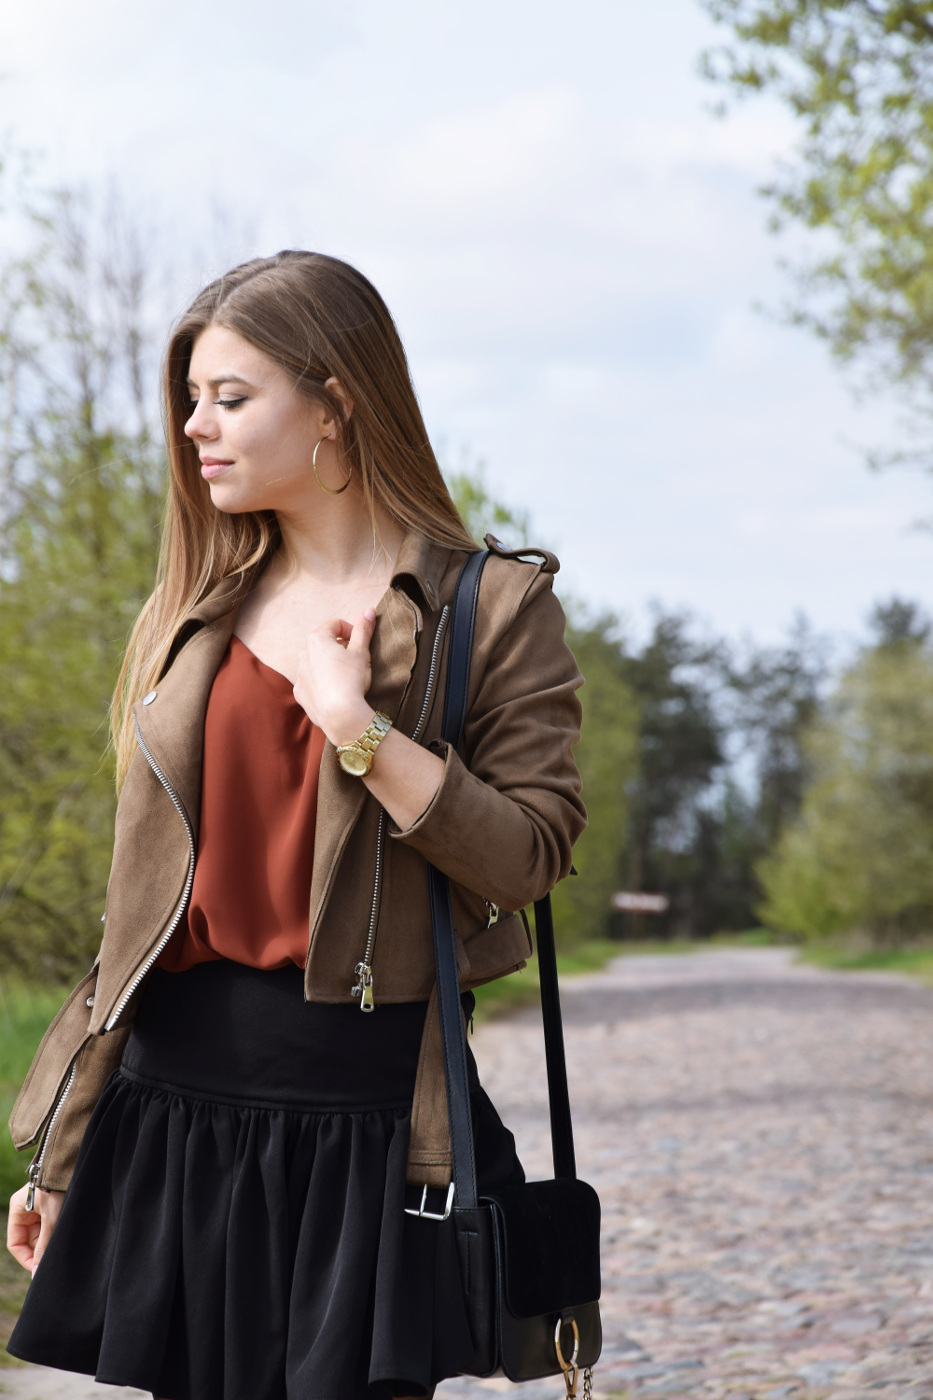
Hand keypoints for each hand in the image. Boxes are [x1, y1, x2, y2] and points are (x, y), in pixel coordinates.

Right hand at [7, 1182, 64, 1273]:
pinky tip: (66, 1236)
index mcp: (18, 1209)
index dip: (26, 1259)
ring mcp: (40, 1208)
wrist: (76, 1164)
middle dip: (41, 1250)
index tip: (39, 1269)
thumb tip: (37, 1274)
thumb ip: (43, 1246)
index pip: (16, 1244)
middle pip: (30, 1241)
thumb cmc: (59, 1188)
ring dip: (51, 1241)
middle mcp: (27, 1209)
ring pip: (42, 1235)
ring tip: (63, 1243)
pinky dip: (57, 1233)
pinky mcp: (53, 1206)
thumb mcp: (51, 1219)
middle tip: (56, 1258)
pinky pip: (51, 1227)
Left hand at [293, 607, 377, 745]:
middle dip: (339, 647)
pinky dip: (321, 681)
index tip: (361, 643)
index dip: (352, 630)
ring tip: (345, 676)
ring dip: (329, 663)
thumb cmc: (352, 680)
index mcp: (318, 639)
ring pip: (316, 661)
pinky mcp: (299, 692)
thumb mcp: (361, 652)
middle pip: (324, 642)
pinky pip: (311, 680)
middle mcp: (303, 653)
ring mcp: (299, 673)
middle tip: (355, 659)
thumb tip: (369, 610)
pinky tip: (334, 690)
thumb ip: (363, 629)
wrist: (340, 714)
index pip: (336, 624)